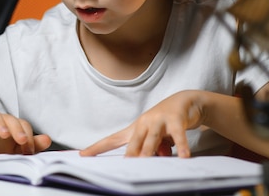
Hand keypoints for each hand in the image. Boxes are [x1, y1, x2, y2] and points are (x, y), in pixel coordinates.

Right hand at [0, 110, 51, 156]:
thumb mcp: (14, 152)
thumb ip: (31, 145)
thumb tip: (47, 139)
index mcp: (11, 128)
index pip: (23, 125)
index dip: (28, 136)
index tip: (29, 151)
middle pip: (10, 118)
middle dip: (17, 128)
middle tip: (22, 140)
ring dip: (0, 123)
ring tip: (4, 134)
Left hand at [80, 90, 201, 157]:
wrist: (185, 101)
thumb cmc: (166, 122)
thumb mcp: (157, 138)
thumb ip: (154, 149)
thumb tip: (157, 158)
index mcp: (135, 129)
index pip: (112, 140)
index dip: (97, 148)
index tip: (83, 155)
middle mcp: (144, 123)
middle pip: (133, 141)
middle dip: (129, 154)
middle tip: (124, 166)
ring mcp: (159, 119)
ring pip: (152, 138)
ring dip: (149, 150)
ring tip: (147, 161)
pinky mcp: (175, 119)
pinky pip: (178, 135)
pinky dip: (181, 146)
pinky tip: (184, 156)